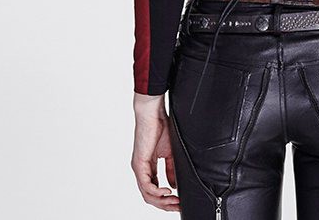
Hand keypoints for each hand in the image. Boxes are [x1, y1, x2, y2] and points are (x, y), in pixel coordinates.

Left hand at [131, 93, 179, 211]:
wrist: (153, 112)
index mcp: (148, 167)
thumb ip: (170, 169)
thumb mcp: (169, 152)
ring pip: (147, 194)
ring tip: (175, 201)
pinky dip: (157, 192)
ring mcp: (139, 168)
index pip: (155, 190)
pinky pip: (146, 185)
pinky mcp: (138, 164)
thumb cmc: (161, 127)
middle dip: (165, 204)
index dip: (166, 199)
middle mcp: (142, 170)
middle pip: (150, 196)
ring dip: (162, 201)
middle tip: (178, 206)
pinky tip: (167, 192)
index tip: (179, 201)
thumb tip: (173, 185)